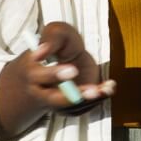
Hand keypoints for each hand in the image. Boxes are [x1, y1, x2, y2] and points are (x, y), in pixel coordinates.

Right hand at [0, 21, 114, 139]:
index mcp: (32, 72)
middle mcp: (42, 91)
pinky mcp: (70, 107)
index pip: (39, 76)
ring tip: (105, 88)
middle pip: (53, 100)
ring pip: (71, 107)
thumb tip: (41, 51)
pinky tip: (108, 87)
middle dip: (72, 96)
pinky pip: (83, 108)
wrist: (63, 57)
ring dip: (90, 99)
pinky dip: (97, 99)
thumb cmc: (59, 43)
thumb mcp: (55, 33)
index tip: (73, 70)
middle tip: (93, 90)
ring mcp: (56, 102)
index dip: (54, 74)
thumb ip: (51, 38)